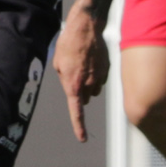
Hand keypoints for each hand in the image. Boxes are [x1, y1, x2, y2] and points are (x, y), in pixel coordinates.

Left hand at [51, 4, 107, 141]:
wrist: (86, 28)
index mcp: (73, 85)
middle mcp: (88, 85)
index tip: (83, 138)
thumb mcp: (58, 63)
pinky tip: (90, 58)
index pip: (77, 111)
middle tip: (72, 72)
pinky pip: (100, 79)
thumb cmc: (68, 44)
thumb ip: (65, 80)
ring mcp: (100, 78)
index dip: (79, 126)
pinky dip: (95, 73)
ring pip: (93, 89)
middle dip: (79, 91)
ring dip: (87, 82)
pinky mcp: (108, 71)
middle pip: (85, 98)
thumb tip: (73, 89)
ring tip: (80, 62)